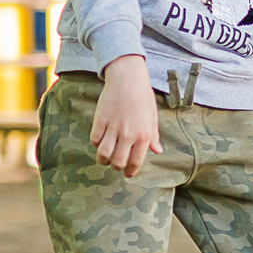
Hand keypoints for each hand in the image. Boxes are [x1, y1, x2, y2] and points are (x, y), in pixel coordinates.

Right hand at [91, 56, 161, 176]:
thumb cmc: (143, 97)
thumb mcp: (152, 116)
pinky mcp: (100, 120)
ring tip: (105, 156)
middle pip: (117, 162)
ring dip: (103, 159)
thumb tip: (158, 151)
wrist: (128, 78)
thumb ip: (154, 136)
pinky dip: (96, 143)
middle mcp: (128, 134)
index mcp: (144, 135)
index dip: (130, 172)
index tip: (128, 174)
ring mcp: (113, 127)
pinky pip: (94, 139)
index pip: (135, 162)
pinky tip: (100, 140)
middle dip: (116, 167)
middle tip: (116, 164)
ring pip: (103, 154)